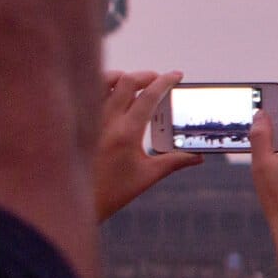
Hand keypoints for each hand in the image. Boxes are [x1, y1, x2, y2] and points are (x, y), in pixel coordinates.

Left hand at [93, 70, 202, 219]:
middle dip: (146, 76)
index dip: (165, 81)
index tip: (177, 75)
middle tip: (159, 80)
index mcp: (126, 133)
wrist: (79, 202)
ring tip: (135, 84)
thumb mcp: (148, 176)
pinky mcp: (79, 122)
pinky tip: (113, 93)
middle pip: (126, 81)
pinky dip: (103, 86)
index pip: (148, 96)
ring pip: (104, 81)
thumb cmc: (113, 191)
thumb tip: (198, 156)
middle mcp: (106, 121)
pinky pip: (90, 93)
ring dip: (123, 77)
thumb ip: (175, 162)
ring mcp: (89, 119)